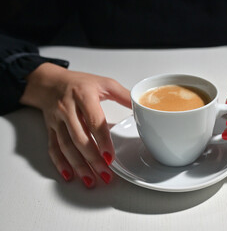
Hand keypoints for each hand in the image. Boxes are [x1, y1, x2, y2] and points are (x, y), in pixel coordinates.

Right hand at [20, 63, 130, 187]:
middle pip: (79, 138)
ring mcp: (57, 120)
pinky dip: (60, 163)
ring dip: (79, 165)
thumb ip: (123, 95)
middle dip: (92, 159)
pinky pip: (54, 148)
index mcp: (83, 96)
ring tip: (91, 180)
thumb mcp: (104, 83)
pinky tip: (70, 175)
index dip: (102, 140)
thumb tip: (141, 106)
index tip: (110, 156)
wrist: (49, 82)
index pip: (94, 122)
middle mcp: (68, 109)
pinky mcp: (51, 129)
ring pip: (66, 146)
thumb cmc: (79, 83)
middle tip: (105, 174)